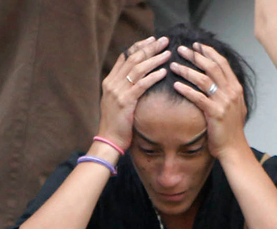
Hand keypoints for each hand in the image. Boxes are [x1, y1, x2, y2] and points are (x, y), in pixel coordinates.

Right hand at [98, 36, 170, 150]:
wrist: (109, 140)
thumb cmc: (117, 124)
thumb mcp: (117, 102)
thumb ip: (124, 88)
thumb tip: (137, 77)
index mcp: (110, 81)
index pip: (125, 57)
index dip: (139, 46)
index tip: (151, 40)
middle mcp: (112, 83)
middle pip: (133, 58)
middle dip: (149, 48)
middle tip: (164, 41)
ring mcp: (118, 92)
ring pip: (138, 69)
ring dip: (154, 59)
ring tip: (167, 54)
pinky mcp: (125, 102)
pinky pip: (141, 85)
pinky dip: (153, 77)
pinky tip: (163, 72)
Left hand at [171, 43, 247, 159]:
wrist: (234, 148)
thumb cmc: (230, 130)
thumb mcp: (234, 107)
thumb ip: (227, 92)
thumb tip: (217, 82)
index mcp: (235, 88)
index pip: (222, 63)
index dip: (209, 52)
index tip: (197, 45)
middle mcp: (231, 92)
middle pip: (211, 67)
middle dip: (195, 56)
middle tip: (181, 49)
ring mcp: (224, 102)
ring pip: (203, 79)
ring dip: (186, 70)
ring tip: (173, 65)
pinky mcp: (215, 113)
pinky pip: (198, 97)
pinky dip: (186, 89)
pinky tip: (175, 85)